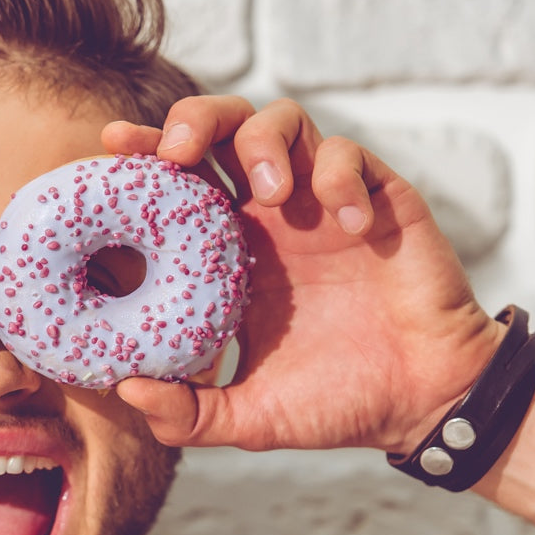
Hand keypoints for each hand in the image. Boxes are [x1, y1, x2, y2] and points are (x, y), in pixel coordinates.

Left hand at [102, 97, 503, 452]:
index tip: (111, 146)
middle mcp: (272, 215)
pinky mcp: (379, 198)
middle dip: (194, 119)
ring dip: (266, 141)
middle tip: (180, 150)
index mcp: (230, 249)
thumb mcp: (250, 415)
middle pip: (222, 127)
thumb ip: (188, 413)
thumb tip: (124, 390)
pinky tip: (349, 227)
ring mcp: (324, 201)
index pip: (178, 182)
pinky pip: (350, 155)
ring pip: (283, 121)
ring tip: (274, 191)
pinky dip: (341, 178)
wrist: (423, 401)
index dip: (145, 155)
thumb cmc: (337, 402)